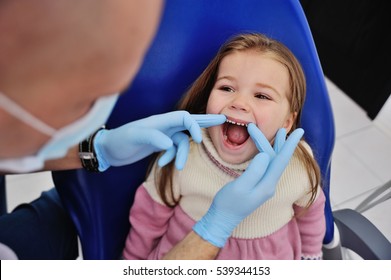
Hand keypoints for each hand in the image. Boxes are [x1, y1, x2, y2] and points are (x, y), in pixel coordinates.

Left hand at [93, 111, 225, 170]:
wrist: (108, 150)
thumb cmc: (119, 140)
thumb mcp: (133, 137)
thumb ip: (152, 137)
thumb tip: (169, 144)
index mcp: (161, 120)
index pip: (184, 118)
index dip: (194, 125)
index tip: (197, 139)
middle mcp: (164, 126)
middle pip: (189, 122)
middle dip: (205, 122)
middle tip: (222, 119)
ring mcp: (163, 135)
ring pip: (182, 143)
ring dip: (181, 155)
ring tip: (177, 167)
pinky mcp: (159, 145)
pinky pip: (174, 150)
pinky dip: (172, 158)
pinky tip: (162, 164)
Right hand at [193, 124, 303, 246]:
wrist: (222, 219)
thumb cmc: (228, 203)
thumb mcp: (240, 187)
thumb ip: (254, 171)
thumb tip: (266, 155)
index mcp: (267, 185)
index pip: (282, 160)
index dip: (290, 144)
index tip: (300, 131)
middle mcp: (269, 185)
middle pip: (277, 159)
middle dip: (279, 143)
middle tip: (283, 128)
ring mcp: (264, 186)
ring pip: (273, 162)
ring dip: (274, 148)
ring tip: (279, 134)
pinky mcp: (258, 186)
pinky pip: (267, 166)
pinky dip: (268, 154)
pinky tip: (266, 150)